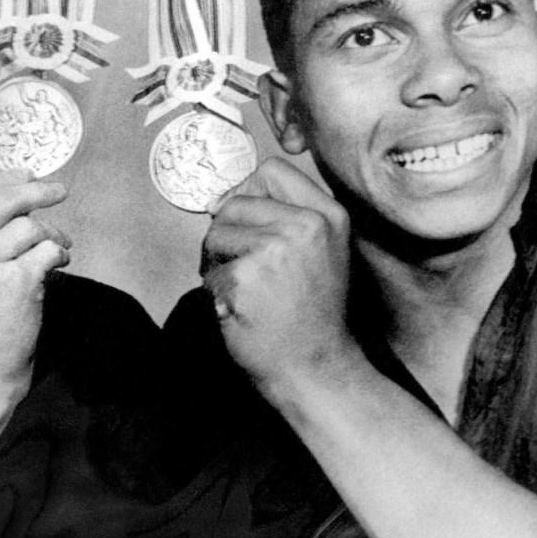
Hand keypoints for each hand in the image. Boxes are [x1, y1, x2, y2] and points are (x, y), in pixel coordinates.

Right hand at [0, 170, 69, 391]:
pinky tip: (57, 264)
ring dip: (52, 232)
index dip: (0, 176)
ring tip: (57, 247)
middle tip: (59, 193)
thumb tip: (15, 183)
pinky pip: (47, 248)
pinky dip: (59, 253)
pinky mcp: (11, 282)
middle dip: (36, 191)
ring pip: (28, 224)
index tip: (26, 177)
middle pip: (0, 197)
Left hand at [202, 157, 353, 390]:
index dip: (248, 192)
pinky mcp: (247, 276)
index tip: (249, 223)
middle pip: (234, 202)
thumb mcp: (317, 251)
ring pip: (216, 234)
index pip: (271, 170)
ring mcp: (276, 249)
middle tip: (246, 271)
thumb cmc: (310, 313)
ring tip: (245, 291)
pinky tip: (242, 310)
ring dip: (217, 264)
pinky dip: (216, 293)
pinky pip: (209, 272)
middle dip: (227, 236)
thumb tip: (218, 199)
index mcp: (328, 214)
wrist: (315, 367)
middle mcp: (306, 225)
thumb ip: (280, 216)